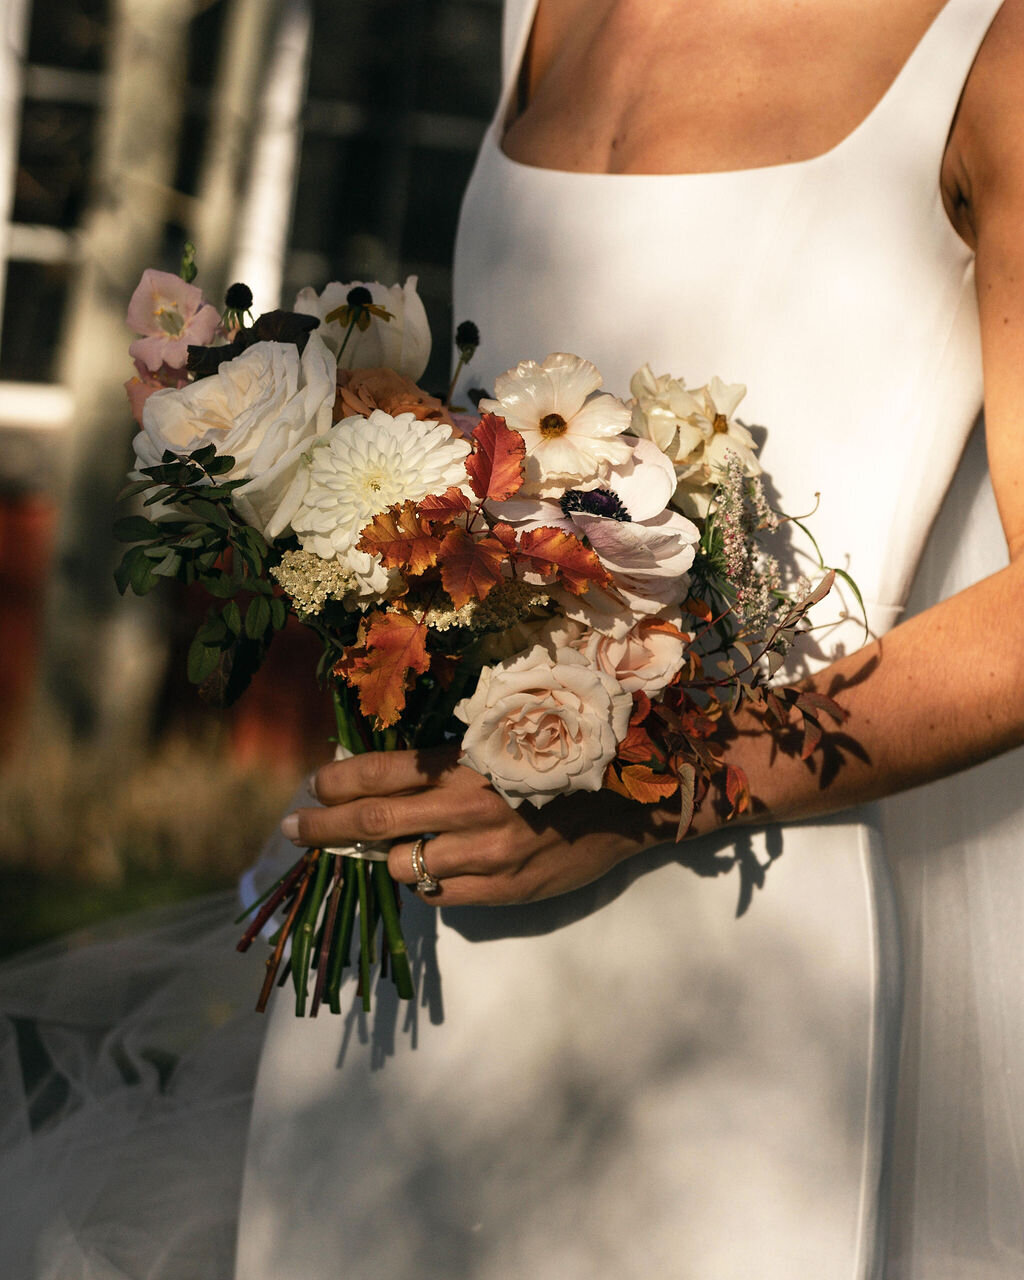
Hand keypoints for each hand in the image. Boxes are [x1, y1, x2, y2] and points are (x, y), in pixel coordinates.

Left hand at [281, 747, 678, 905]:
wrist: (635, 798)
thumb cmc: (566, 757)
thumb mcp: (507, 741)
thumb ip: (449, 761)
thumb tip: (383, 776)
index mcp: (471, 760)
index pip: (383, 771)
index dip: (337, 781)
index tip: (310, 787)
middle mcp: (473, 807)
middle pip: (375, 821)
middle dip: (325, 826)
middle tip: (294, 829)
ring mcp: (488, 855)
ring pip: (403, 865)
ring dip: (384, 857)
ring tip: (383, 848)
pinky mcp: (505, 892)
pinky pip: (440, 897)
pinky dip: (427, 883)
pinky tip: (435, 869)